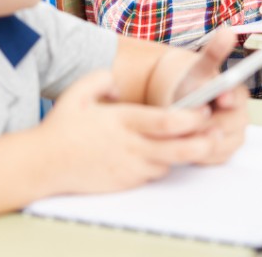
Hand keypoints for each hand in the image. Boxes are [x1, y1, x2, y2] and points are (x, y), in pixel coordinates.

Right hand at [42, 70, 218, 194]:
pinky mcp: (125, 182)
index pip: (167, 121)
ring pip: (169, 163)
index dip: (192, 117)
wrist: (44, 164)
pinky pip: (152, 174)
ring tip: (194, 140)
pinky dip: (161, 165)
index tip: (204, 110)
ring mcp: (129, 167)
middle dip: (203, 143)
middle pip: (178, 149)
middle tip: (217, 133)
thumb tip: (118, 84)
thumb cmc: (61, 126)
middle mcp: (131, 146)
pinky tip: (160, 153)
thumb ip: (101, 79)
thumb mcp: (78, 91)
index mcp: (123, 121)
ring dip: (182, 154)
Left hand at [169, 29, 248, 164]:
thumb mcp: (198, 68)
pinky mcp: (223, 152)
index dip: (231, 98)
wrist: (181, 103)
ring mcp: (234, 136)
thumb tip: (228, 30)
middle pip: (230, 125)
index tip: (220, 97)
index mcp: (236, 92)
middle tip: (191, 122)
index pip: (239, 96)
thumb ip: (213, 53)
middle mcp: (240, 115)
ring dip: (201, 139)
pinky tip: (185, 142)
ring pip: (221, 144)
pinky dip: (199, 152)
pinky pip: (213, 157)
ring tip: (183, 132)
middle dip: (210, 123)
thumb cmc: (191, 83)